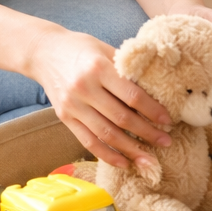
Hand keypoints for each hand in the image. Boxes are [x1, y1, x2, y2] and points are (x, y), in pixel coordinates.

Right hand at [26, 27, 172, 169]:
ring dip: (130, 150)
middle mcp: (84, 88)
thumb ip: (127, 68)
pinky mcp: (64, 118)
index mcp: (99, 67)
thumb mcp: (105, 49)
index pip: (132, 95)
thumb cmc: (80, 48)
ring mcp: (73, 105)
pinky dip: (107, 155)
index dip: (152, 111)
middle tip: (166, 142)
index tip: (168, 121)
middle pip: (121, 118)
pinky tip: (124, 162)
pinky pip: (88, 141)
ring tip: (149, 160)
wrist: (43, 51)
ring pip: (106, 134)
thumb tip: (157, 89)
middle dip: (147, 133)